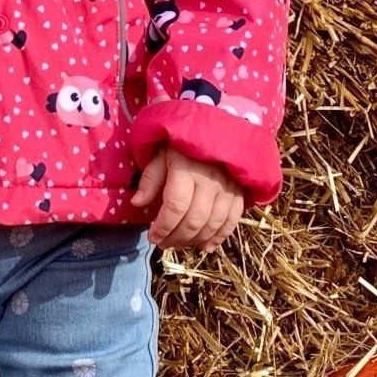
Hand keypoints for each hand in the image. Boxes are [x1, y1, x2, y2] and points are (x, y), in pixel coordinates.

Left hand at [132, 146, 246, 252]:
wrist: (217, 129)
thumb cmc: (182, 145)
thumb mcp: (161, 155)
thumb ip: (150, 179)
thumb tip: (137, 203)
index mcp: (186, 169)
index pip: (175, 206)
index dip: (163, 227)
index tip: (152, 237)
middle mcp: (209, 180)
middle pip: (194, 219)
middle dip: (176, 238)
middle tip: (164, 244)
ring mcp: (227, 187)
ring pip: (213, 224)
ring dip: (195, 240)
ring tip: (179, 244)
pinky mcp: (239, 192)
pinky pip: (232, 220)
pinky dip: (220, 237)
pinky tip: (206, 247)